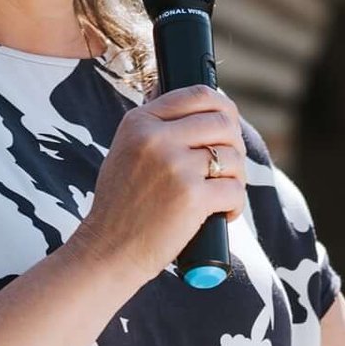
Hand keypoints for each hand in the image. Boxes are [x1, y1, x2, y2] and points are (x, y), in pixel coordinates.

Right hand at [72, 83, 251, 297]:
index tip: (228, 127)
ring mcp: (175, 166)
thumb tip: (202, 109)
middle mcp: (156, 138)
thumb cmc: (121, 207)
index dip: (224, 109)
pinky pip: (235, 190)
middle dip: (235, 145)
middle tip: (229, 168)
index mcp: (139, 122)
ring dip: (237, 178)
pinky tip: (223, 215)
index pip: (198, 95)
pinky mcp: (191, 197)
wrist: (107, 250)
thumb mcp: (126, 152)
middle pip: (223, 123)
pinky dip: (235, 205)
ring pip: (233, 157)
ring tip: (222, 195)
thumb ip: (155, 128)